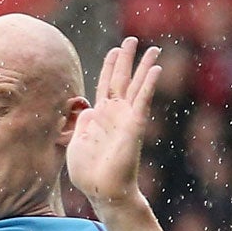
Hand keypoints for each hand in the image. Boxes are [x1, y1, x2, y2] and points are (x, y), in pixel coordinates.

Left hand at [68, 38, 160, 212]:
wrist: (101, 190)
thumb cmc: (88, 172)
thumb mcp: (76, 143)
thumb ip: (80, 124)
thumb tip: (86, 108)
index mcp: (100, 117)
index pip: (105, 85)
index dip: (109, 68)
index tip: (114, 51)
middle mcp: (115, 114)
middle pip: (121, 80)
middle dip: (126, 60)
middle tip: (131, 40)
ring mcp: (125, 118)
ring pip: (136, 86)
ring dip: (144, 67)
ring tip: (152, 49)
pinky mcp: (134, 125)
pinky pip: (143, 101)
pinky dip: (149, 84)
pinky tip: (155, 69)